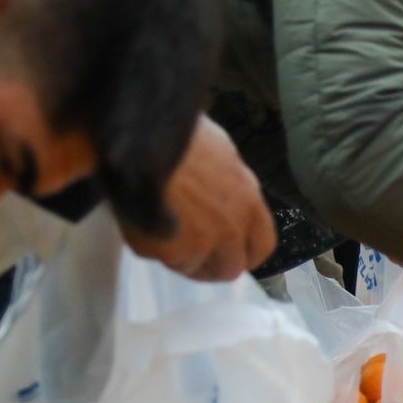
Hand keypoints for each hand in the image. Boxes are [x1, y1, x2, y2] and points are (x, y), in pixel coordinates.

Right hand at [120, 117, 276, 280]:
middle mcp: (230, 229)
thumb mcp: (222, 153)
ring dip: (177, 255)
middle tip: (192, 253)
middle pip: (229, 268)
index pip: (262, 246)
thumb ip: (231, 186)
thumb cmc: (178, 134)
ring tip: (160, 227)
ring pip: (191, 267)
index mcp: (248, 202)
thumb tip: (227, 197)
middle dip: (211, 265)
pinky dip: (150, 245)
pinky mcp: (166, 251)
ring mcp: (199, 244)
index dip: (246, 252)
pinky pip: (158, 258)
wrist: (139, 137)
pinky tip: (141, 220)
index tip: (234, 252)